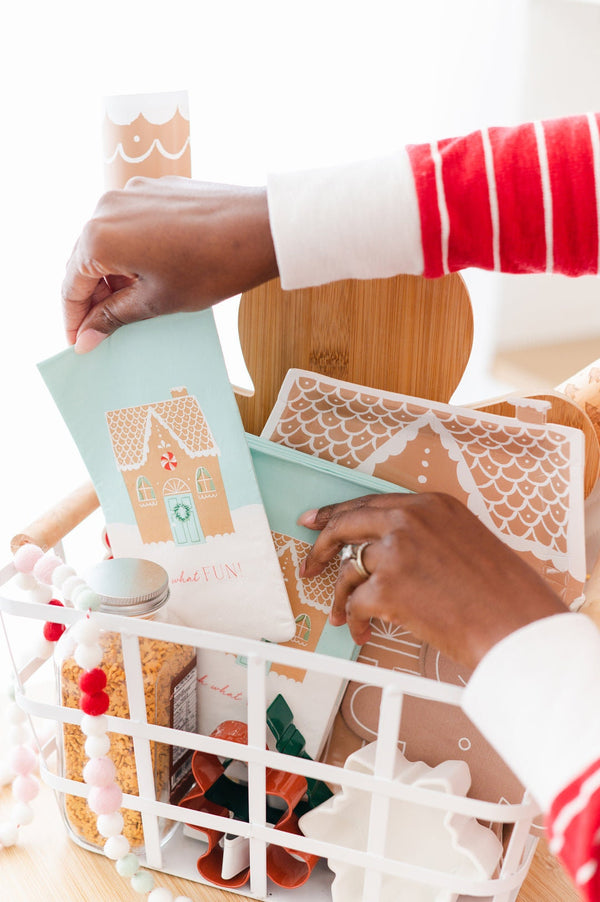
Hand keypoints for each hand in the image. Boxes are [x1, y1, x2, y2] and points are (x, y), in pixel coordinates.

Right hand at [62, 177, 277, 351]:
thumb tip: (85, 337)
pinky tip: (152, 274)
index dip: (73, 319)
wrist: (263, 228)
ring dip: (114, 275)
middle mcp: (107, 206)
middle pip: (86, 260)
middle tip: (104, 331)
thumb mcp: (158, 302)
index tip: (80, 342)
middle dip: (93, 297)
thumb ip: (114, 317)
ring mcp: (133, 192)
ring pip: (109, 241)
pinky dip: (133, 252)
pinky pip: (131, 225)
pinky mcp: (156, 189)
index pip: (71, 285)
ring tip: (132, 306)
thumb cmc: (214, 267)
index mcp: (99, 236)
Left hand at [298, 492, 566, 669]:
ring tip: (344, 614)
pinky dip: (355, 620)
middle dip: (322, 545)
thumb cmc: (500, 593)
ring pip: (348, 568)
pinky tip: (363, 631)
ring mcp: (396, 550)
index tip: (319, 520)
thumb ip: (426, 535)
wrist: (515, 625)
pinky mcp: (388, 586)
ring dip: (342, 596)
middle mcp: (411, 520)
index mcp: (431, 505)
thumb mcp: (466, 541)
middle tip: (311, 563)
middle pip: (347, 524)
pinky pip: (355, 602)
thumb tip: (387, 549)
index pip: (371, 503)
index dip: (339, 513)